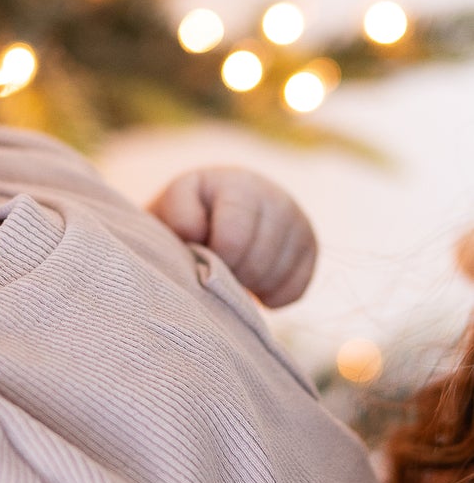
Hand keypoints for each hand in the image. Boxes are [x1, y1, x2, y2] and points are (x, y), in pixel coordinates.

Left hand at [148, 167, 316, 307]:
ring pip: (278, 278)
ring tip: (230, 273)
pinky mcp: (310, 250)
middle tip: (215, 268)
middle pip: (259, 262)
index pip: (235, 239)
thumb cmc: (188, 214)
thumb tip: (198, 233)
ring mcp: (299, 225)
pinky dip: (270, 297)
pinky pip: (295, 290)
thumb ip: (179, 215)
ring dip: (249, 286)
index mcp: (241, 185)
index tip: (203, 257)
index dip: (217, 258)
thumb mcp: (173, 207)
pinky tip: (252, 284)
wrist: (216, 212)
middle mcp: (278, 200)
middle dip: (231, 274)